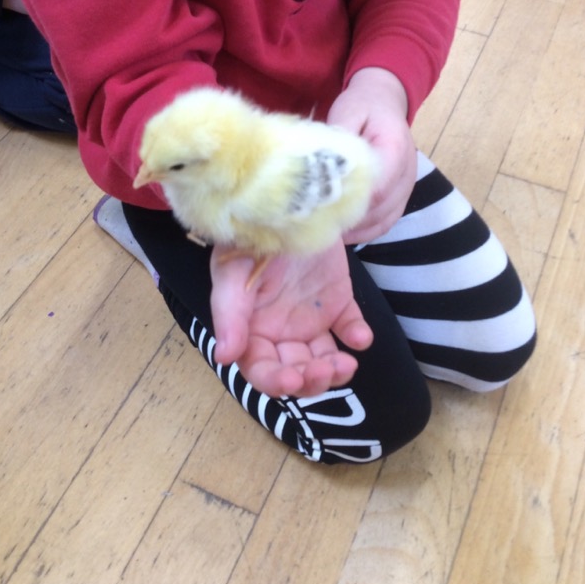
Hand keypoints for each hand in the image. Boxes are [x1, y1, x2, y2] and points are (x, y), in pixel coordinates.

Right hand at [210, 241, 372, 397]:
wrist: (288, 202)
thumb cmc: (250, 237)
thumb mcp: (234, 271)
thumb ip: (230, 314)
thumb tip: (224, 357)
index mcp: (251, 328)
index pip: (260, 369)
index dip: (275, 382)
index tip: (293, 380)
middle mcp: (281, 331)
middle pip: (296, 372)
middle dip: (311, 380)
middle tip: (325, 370)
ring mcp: (310, 319)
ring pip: (324, 359)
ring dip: (335, 369)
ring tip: (346, 364)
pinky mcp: (337, 303)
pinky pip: (350, 329)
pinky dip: (357, 337)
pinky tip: (360, 336)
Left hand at [328, 67, 416, 242]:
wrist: (384, 102)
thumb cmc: (364, 105)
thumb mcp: (347, 110)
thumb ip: (340, 138)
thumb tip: (324, 166)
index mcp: (395, 148)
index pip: (376, 185)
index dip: (349, 199)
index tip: (320, 205)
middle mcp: (407, 173)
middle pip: (378, 208)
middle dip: (346, 217)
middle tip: (313, 221)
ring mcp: (406, 189)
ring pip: (381, 221)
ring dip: (352, 227)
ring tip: (322, 227)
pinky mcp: (399, 200)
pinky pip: (382, 225)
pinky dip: (361, 232)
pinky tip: (339, 231)